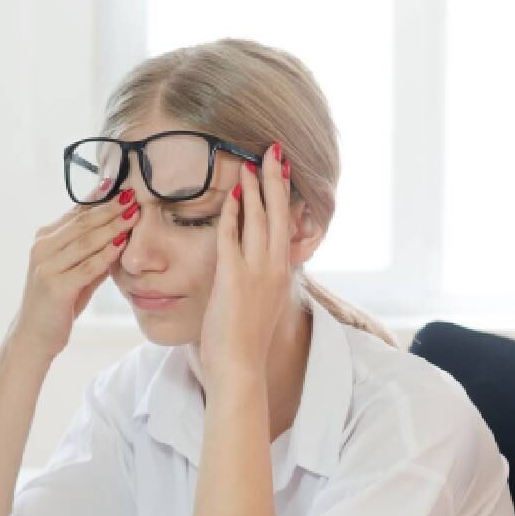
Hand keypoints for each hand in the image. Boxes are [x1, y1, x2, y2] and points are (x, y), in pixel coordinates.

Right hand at [9, 181, 140, 357]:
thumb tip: (121, 232)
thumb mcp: (74, 274)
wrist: (33, 336)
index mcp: (44, 240)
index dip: (99, 198)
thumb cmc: (56, 305)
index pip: (76, 213)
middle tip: (133, 195)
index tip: (121, 186)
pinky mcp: (55, 286)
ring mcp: (47, 267)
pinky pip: (87, 266)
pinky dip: (107, 254)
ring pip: (86, 241)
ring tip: (133, 215)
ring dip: (112, 226)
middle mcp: (42, 249)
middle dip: (110, 208)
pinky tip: (123, 245)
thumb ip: (92, 254)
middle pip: (82, 223)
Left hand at [198, 142, 293, 394]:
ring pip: (259, 219)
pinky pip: (232, 237)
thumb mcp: (260, 303)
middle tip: (273, 150)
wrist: (240, 366)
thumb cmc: (245, 340)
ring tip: (251, 161)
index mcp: (281, 272)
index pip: (285, 223)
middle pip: (278, 213)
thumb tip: (257, 264)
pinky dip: (231, 213)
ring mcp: (256, 271)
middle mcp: (274, 267)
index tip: (282, 169)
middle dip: (275, 178)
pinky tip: (229, 195)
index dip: (284, 194)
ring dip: (255, 188)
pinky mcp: (234, 277)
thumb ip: (261, 279)